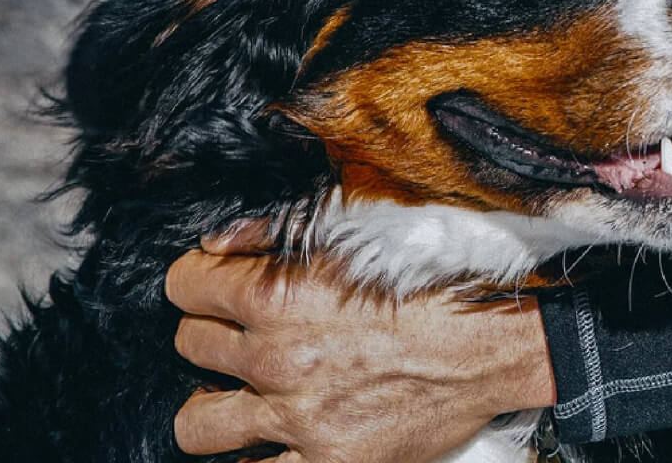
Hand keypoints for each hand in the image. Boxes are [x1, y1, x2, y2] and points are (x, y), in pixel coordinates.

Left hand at [165, 228, 556, 462]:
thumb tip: (213, 244)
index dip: (198, 281)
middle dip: (210, 332)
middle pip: (188, 346)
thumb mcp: (355, 235)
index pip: (184, 286)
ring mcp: (294, 418)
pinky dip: (254, 459)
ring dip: (214, 403)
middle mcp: (274, 357)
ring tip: (243, 393)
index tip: (215, 285)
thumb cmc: (427, 282)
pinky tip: (271, 440)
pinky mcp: (323, 462)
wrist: (487, 344)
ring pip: (195, 423)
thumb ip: (271, 233)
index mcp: (277, 293)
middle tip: (242, 332)